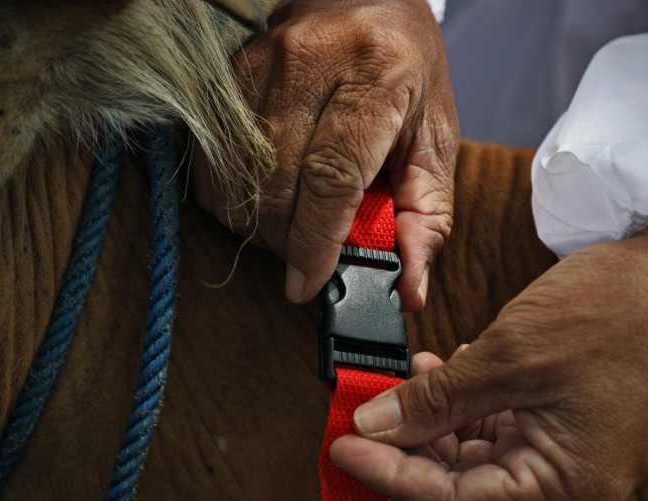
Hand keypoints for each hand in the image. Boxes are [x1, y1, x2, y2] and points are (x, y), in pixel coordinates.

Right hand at [196, 0, 457, 309]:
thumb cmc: (407, 72)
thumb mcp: (435, 140)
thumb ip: (427, 218)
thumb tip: (407, 290)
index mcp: (374, 73)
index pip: (332, 175)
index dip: (316, 242)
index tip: (308, 285)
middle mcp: (308, 61)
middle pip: (278, 184)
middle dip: (288, 241)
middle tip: (308, 257)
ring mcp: (259, 65)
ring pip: (237, 178)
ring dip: (259, 223)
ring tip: (293, 224)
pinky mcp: (227, 74)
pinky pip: (212, 161)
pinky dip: (234, 197)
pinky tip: (266, 197)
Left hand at [331, 220, 647, 500]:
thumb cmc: (618, 311)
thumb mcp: (509, 354)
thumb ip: (436, 399)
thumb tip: (373, 426)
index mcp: (567, 487)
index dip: (391, 476)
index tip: (342, 449)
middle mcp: (570, 485)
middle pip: (462, 484)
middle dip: (407, 444)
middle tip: (360, 410)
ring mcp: (570, 456)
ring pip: (476, 455)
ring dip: (433, 419)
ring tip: (401, 378)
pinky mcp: (566, 427)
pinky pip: (499, 430)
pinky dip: (464, 404)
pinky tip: (442, 371)